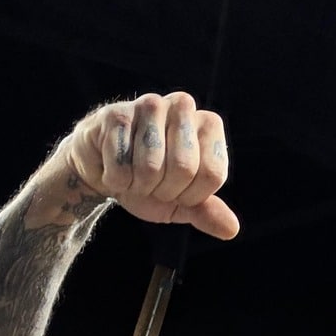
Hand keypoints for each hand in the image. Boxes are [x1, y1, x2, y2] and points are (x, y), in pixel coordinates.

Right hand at [59, 92, 238, 239]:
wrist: (104, 171)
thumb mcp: (181, 202)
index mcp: (208, 125)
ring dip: (138, 185)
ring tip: (133, 175)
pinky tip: (113, 167)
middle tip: (152, 184)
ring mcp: (149, 105)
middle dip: (163, 190)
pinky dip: (116, 180)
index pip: (212, 174)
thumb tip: (231, 230)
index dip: (191, 195)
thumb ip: (206, 213)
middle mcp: (183, 107)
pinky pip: (121, 165)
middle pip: (184, 168)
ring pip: (150, 166)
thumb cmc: (148, 182)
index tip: (177, 192)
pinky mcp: (116, 114)